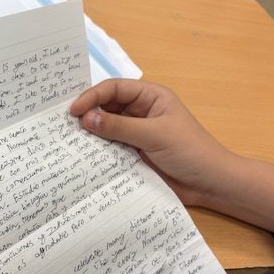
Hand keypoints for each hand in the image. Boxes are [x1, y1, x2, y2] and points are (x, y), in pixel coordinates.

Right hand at [70, 79, 229, 205]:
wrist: (210, 184)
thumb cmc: (190, 151)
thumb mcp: (154, 135)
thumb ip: (119, 127)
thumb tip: (86, 119)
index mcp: (150, 97)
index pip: (115, 89)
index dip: (92, 96)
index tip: (73, 111)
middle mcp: (140, 112)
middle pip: (107, 106)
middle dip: (88, 113)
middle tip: (64, 125)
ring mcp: (136, 134)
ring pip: (106, 128)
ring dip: (90, 133)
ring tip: (68, 140)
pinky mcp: (133, 154)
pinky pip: (110, 148)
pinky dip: (96, 150)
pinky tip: (82, 155)